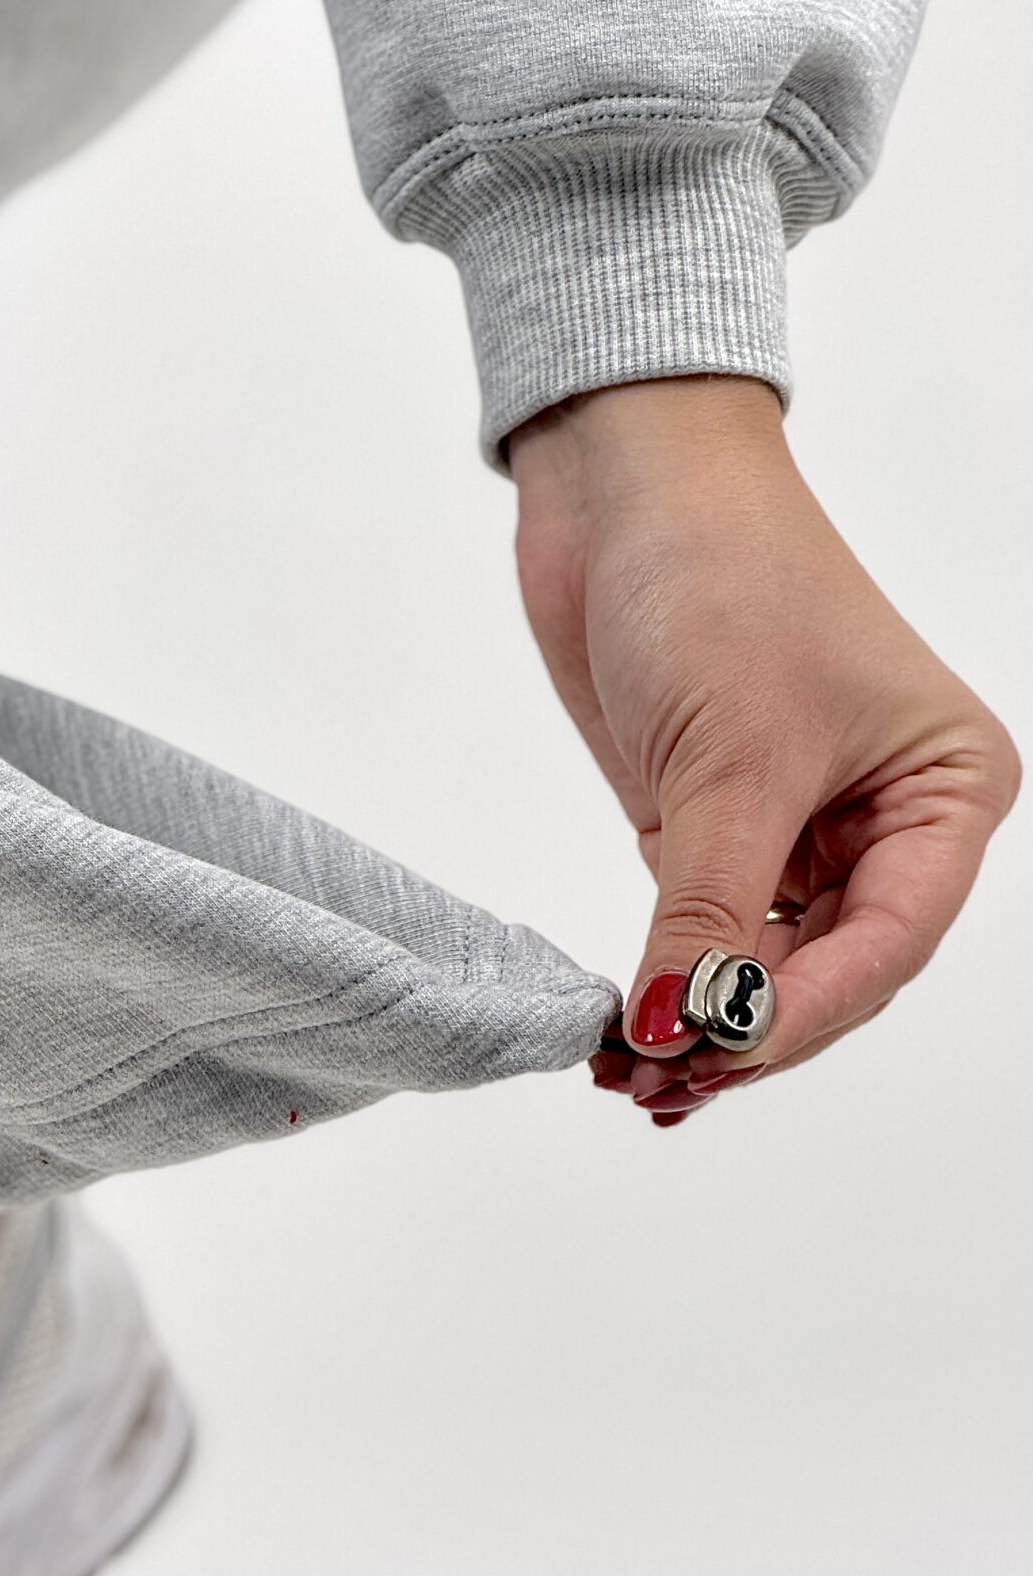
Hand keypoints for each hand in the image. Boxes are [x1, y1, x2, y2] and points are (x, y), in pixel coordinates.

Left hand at [509, 377, 1018, 1121]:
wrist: (628, 487)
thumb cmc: (719, 579)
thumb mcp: (725, 765)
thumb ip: (704, 912)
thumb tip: (683, 1027)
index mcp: (948, 792)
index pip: (886, 945)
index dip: (798, 1013)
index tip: (714, 1053)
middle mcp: (889, 822)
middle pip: (829, 975)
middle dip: (746, 1033)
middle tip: (660, 1087)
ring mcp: (800, 830)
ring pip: (766, 968)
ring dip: (704, 1024)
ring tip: (634, 1081)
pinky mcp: (715, 828)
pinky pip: (707, 934)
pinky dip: (672, 982)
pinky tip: (630, 1032)